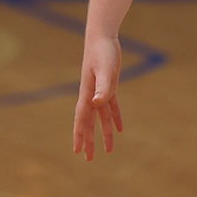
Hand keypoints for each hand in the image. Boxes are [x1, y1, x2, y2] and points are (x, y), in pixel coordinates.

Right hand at [72, 33, 123, 159]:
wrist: (103, 38)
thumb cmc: (103, 52)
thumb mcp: (105, 70)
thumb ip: (102, 88)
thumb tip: (97, 104)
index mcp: (87, 94)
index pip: (82, 119)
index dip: (79, 135)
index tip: (77, 151)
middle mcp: (92, 96)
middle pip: (89, 123)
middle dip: (89, 140)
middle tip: (88, 158)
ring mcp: (100, 91)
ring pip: (101, 118)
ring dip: (104, 133)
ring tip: (109, 150)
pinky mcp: (110, 86)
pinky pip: (111, 107)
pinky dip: (114, 118)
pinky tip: (119, 129)